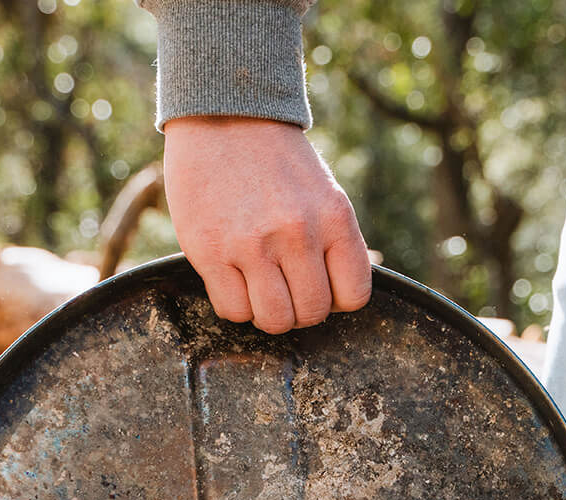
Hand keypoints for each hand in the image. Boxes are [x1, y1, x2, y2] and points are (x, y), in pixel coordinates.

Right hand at [163, 116, 371, 333]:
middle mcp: (297, 232)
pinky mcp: (211, 251)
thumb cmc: (278, 163)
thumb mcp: (324, 194)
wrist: (225, 113)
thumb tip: (341, 297)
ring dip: (267, 314)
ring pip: (274, 320)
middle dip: (299, 310)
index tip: (318, 285)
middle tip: (284, 288)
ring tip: (258, 288)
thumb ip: (335, 243)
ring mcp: (252, 244)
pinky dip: (235, 306)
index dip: (336, 300)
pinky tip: (232, 280)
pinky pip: (233, 310)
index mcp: (334, 217)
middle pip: (311, 313)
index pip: (354, 295)